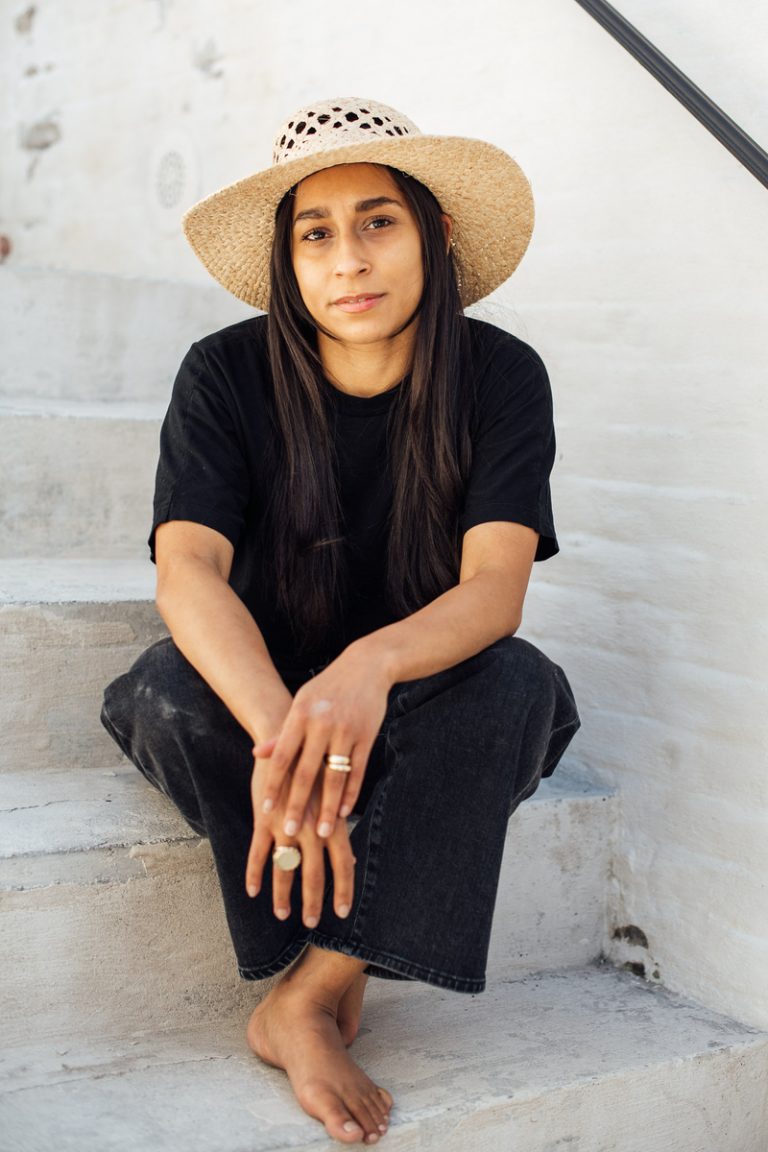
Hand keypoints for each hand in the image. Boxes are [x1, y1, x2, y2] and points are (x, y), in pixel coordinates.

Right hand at [245, 755, 354, 927]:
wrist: (286, 740)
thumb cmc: (313, 771)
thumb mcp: (330, 800)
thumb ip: (338, 833)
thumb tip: (352, 863)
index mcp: (331, 822)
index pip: (343, 863)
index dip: (344, 889)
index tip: (342, 912)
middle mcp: (311, 826)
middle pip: (314, 873)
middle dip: (313, 901)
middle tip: (311, 923)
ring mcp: (286, 825)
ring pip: (285, 868)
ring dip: (283, 894)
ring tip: (283, 914)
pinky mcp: (263, 820)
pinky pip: (259, 852)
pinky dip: (255, 874)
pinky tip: (253, 891)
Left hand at [252, 643, 391, 843]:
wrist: (366, 665)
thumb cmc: (327, 688)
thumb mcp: (302, 703)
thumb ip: (283, 732)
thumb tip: (256, 754)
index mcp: (300, 715)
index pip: (282, 757)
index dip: (273, 785)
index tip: (266, 810)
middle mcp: (322, 723)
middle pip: (307, 772)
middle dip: (298, 805)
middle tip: (290, 832)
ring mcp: (346, 730)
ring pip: (335, 776)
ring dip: (328, 808)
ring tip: (321, 832)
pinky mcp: (367, 735)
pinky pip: (358, 770)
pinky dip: (351, 793)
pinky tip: (344, 812)